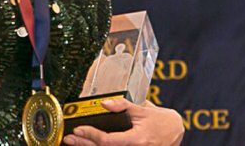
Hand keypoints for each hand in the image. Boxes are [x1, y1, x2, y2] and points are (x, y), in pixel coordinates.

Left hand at [62, 98, 183, 145]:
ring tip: (75, 143)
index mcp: (137, 139)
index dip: (92, 135)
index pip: (108, 140)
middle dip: (84, 144)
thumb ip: (122, 105)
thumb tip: (104, 103)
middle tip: (69, 139)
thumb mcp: (141, 109)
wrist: (175, 131)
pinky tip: (90, 145)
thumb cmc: (159, 120)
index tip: (78, 129)